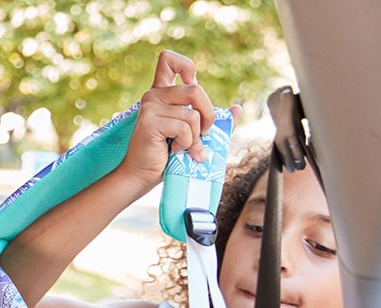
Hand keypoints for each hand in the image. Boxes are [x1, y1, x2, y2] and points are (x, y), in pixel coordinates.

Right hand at [116, 50, 218, 192]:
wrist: (142, 176)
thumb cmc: (166, 155)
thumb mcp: (193, 133)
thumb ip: (213, 120)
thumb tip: (238, 109)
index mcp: (162, 92)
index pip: (168, 59)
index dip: (186, 66)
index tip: (192, 86)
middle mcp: (153, 95)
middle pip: (195, 89)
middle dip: (208, 115)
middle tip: (203, 134)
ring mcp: (149, 107)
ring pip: (192, 114)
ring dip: (196, 137)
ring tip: (186, 148)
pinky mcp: (149, 122)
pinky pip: (184, 128)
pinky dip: (187, 144)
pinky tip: (176, 150)